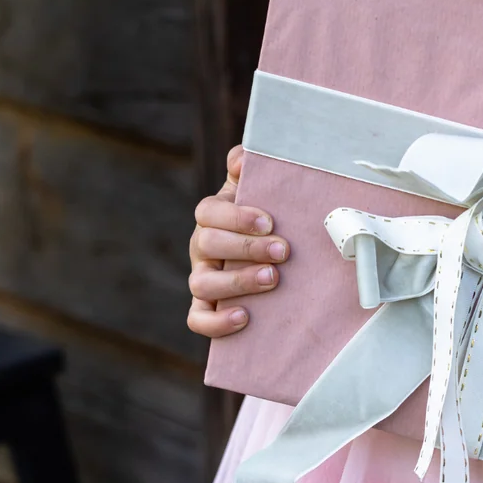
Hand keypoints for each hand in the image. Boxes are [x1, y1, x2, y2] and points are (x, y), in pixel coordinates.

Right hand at [187, 145, 289, 337]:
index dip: (235, 217)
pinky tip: (244, 318)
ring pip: (201, 284)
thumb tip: (242, 159)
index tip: (269, 222)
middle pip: (206, 245)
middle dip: (246, 248)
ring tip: (272, 279)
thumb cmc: (267, 216)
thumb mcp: (259, 188)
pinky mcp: (207, 307)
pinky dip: (216, 322)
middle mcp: (201, 247)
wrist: (273, 252)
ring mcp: (202, 278)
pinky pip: (198, 319)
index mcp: (211, 216)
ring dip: (236, 282)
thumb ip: (249, 167)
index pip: (208, 212)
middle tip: (284, 251)